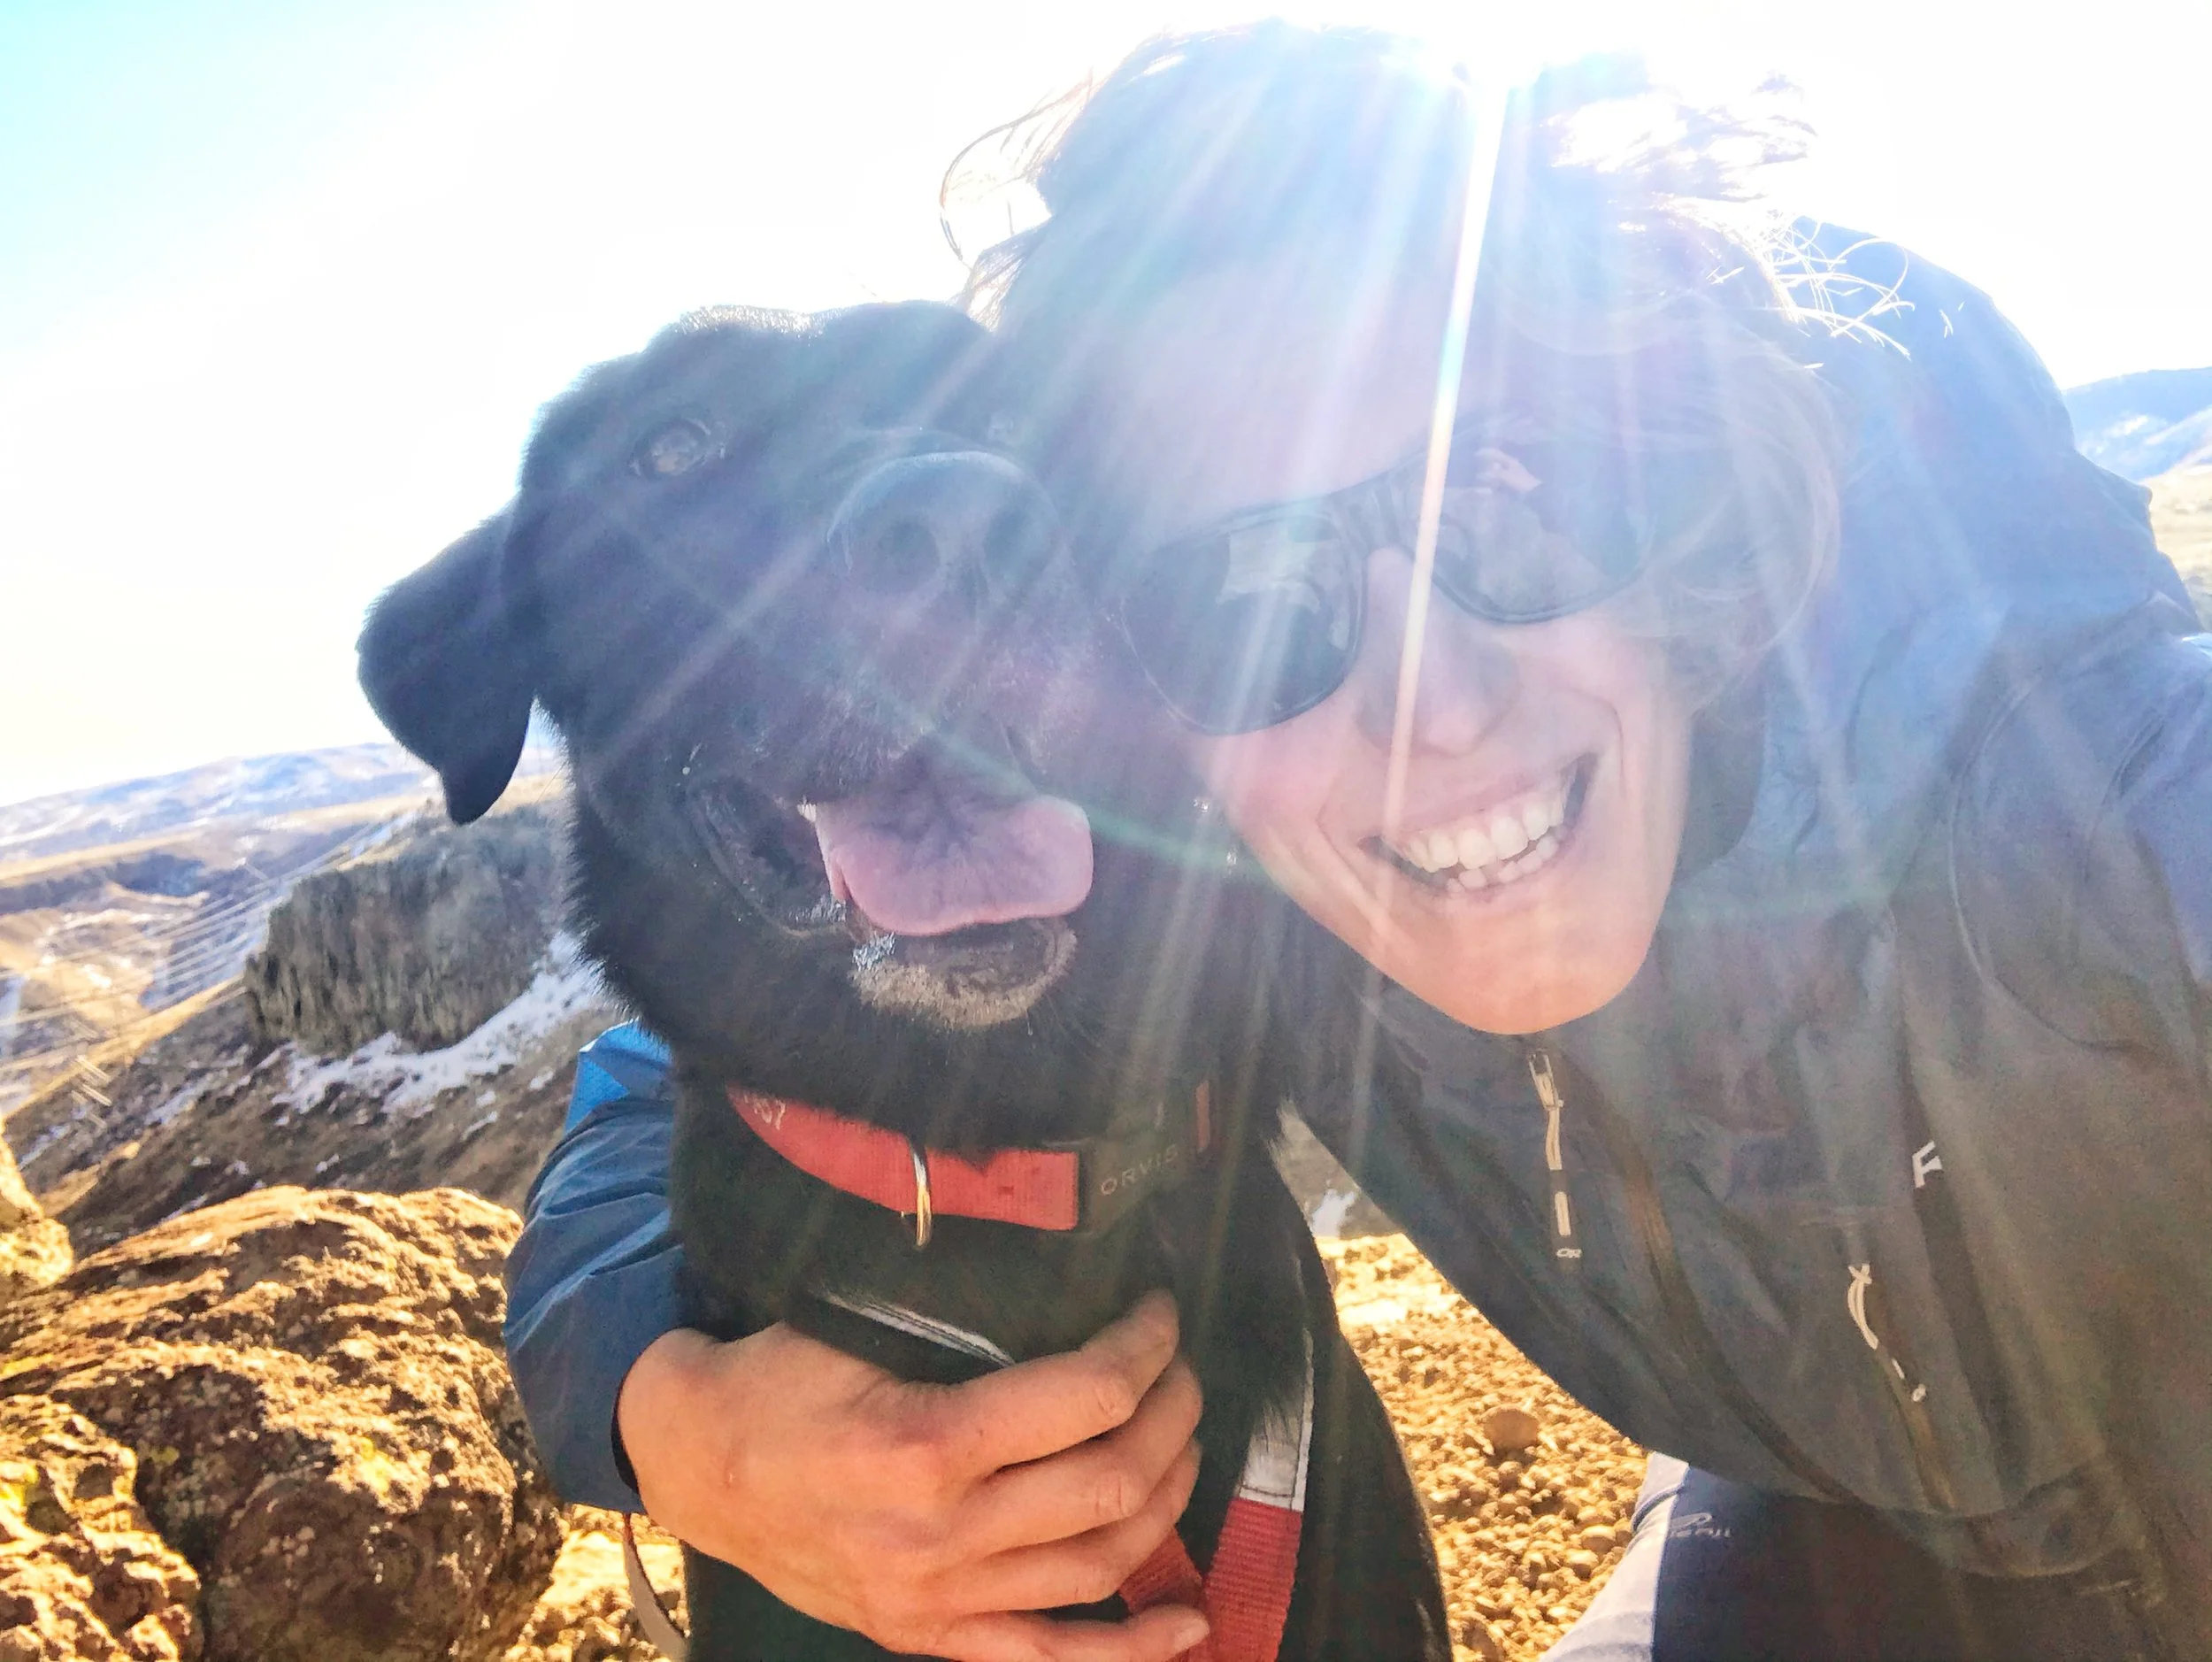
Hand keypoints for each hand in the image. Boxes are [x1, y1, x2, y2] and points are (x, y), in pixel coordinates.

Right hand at [616, 1291, 1208, 1661]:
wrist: (698, 1465)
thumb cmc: (778, 1380)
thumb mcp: (854, 1322)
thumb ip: (959, 1313)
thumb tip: (1070, 1267)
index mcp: (925, 1445)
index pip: (1088, 1397)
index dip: (1146, 1347)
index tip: (1159, 1314)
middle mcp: (940, 1535)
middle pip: (1110, 1481)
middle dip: (1170, 1414)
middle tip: (1177, 1369)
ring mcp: (938, 1599)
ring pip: (1101, 1563)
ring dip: (1164, 1497)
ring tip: (1179, 1441)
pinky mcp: (930, 1636)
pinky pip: (1051, 1655)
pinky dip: (1131, 1645)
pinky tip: (1189, 1618)